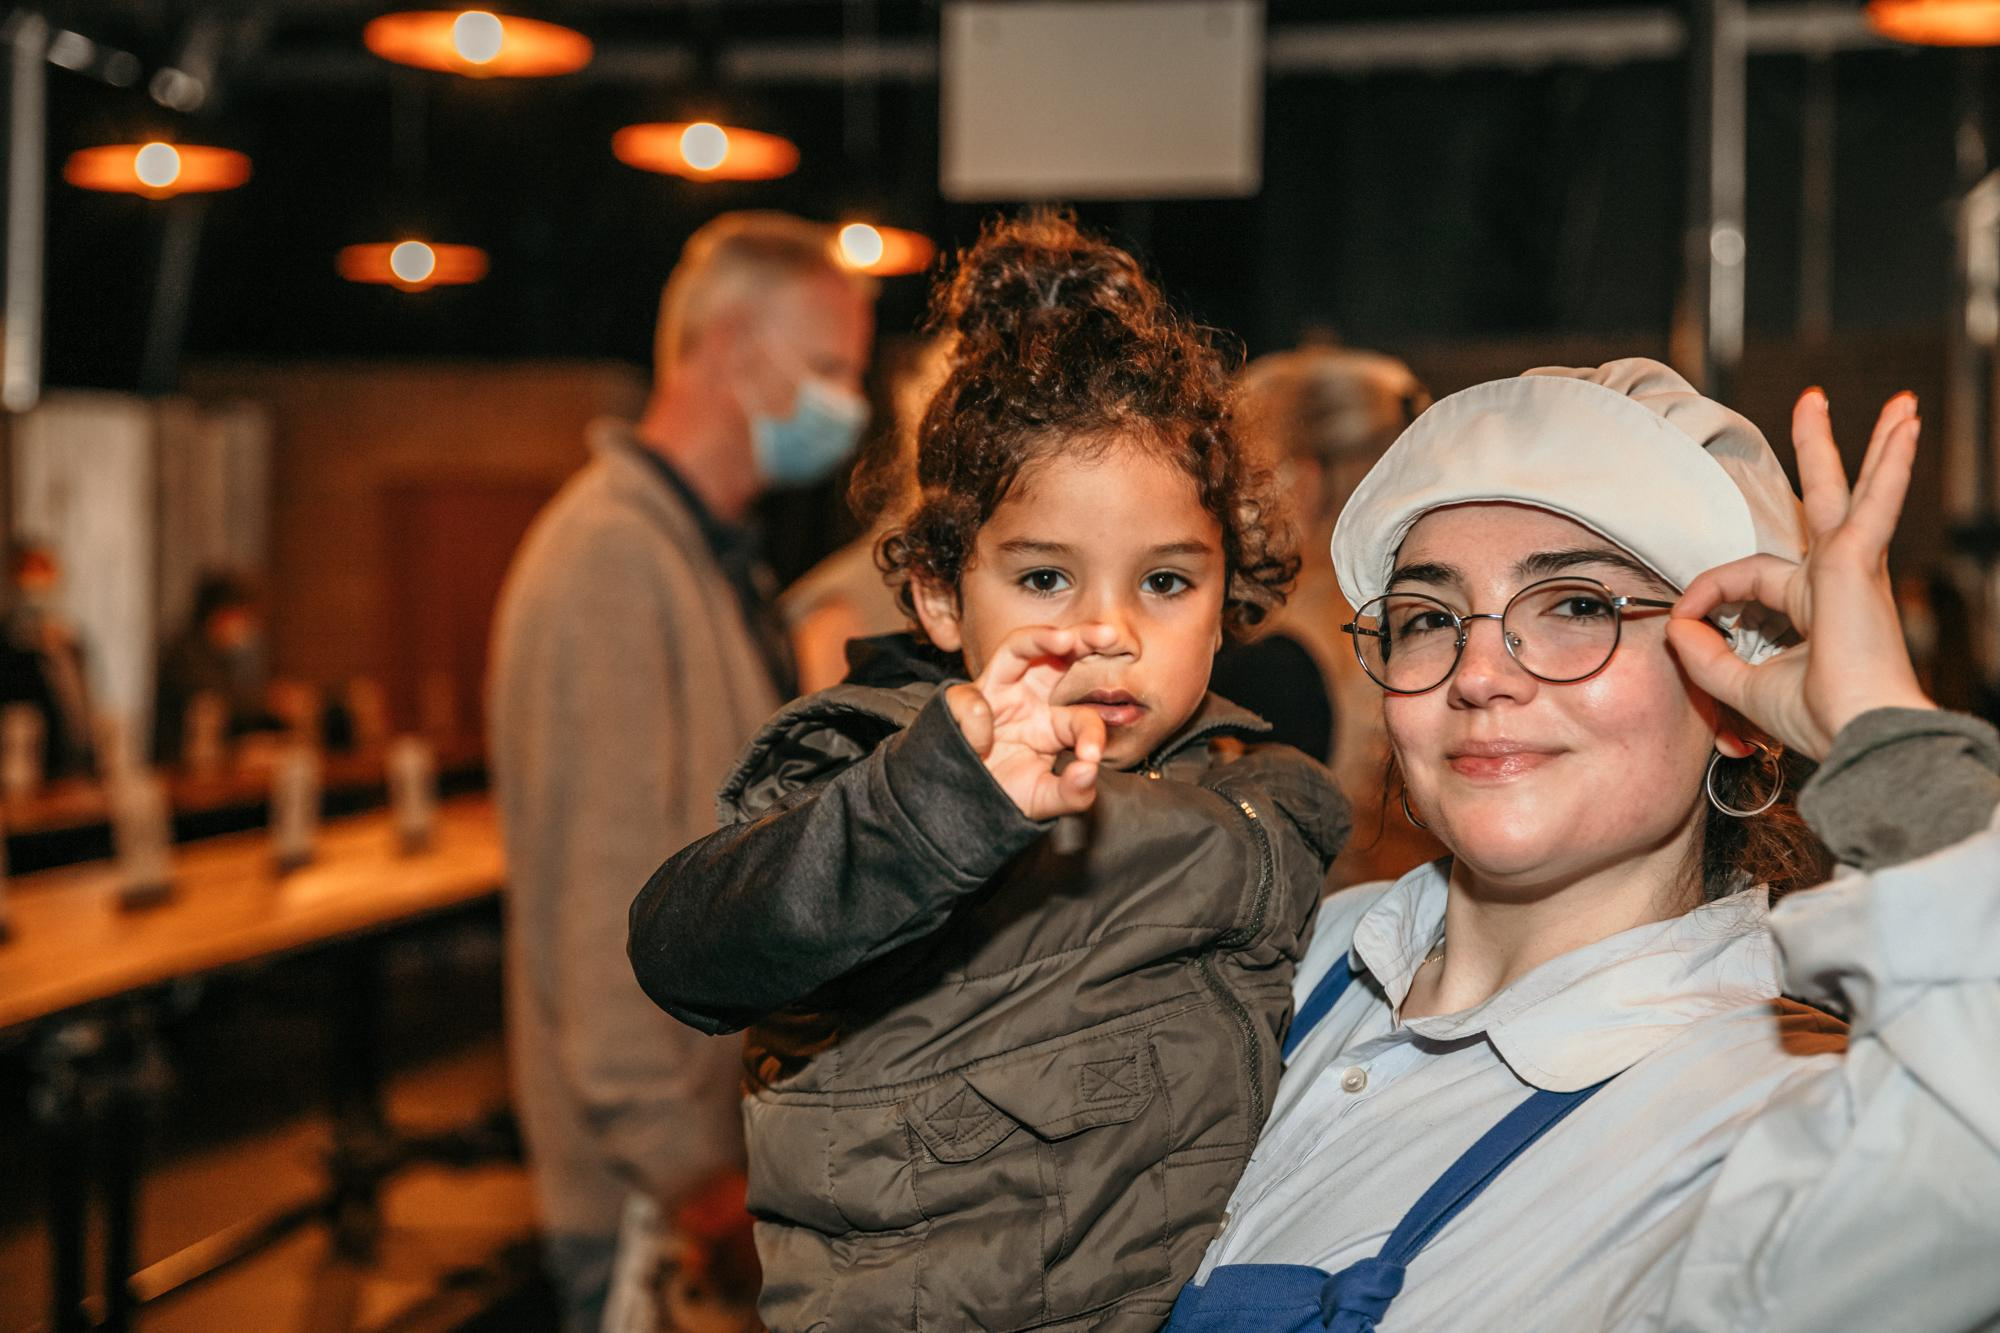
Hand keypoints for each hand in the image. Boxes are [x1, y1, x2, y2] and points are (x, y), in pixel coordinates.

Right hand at [945, 624, 1111, 819]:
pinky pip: (971, 700)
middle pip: (1056, 654)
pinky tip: (979, 749)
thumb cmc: (1003, 797)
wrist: (958, 810)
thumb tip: (1089, 770)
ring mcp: (994, 695)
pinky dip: (977, 722)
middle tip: (1109, 633)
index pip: (1083, 716)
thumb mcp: (1045, 801)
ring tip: (1064, 639)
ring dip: (1040, 638)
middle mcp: (1026, 699)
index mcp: (1052, 722)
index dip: (1091, 734)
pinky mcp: (959, 703)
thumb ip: (1073, 792)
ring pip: (1015, 648)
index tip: (1091, 757)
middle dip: (1083, 638)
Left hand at [1667, 389, 1934, 761]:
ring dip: (1869, 446)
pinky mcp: (1858, 563)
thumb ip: (1703, 654)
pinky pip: (1874, 502)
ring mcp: (1851, 569)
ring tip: (1895, 406)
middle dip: (1818, 455)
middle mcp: (1835, 581)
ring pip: (1853, 492)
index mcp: (1811, 606)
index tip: (1682, 622)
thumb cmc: (1819, 718)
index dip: (1706, 594)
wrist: (1860, 733)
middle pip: (1822, 505)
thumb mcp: (1741, 684)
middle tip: (1814, 406)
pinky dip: (1888, 466)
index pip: (1746, 578)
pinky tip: (1904, 428)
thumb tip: (1676, 625)